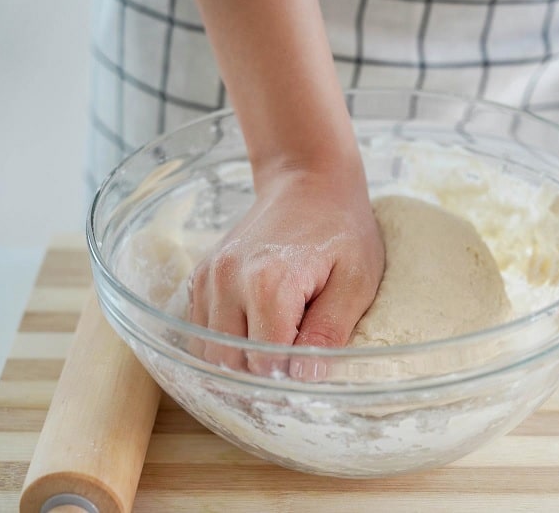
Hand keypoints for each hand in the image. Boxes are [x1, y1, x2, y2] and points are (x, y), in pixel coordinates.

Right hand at [188, 159, 384, 372]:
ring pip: (210, 350)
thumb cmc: (342, 229)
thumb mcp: (356, 280)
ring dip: (242, 358)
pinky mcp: (202, 276)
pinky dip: (226, 340)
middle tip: (297, 357)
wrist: (310, 181)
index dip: (290, 375)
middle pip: (231, 362)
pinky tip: (258, 325)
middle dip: (263, 372)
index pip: (264, 364)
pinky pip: (201, 329)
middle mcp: (227, 280)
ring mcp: (209, 277)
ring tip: (279, 339)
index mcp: (268, 282)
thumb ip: (330, 330)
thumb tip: (305, 377)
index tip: (312, 365)